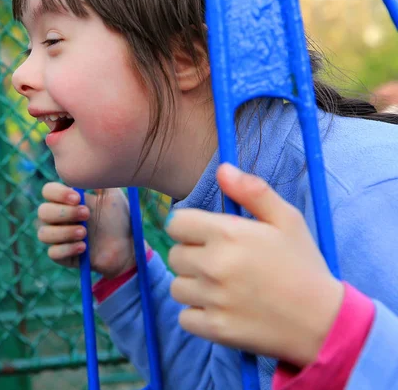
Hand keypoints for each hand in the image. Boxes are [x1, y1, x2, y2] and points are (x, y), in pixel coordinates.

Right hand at [37, 183, 135, 278]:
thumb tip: (91, 165)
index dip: (58, 193)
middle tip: (86, 214)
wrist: (127, 246)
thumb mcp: (113, 196)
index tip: (77, 197)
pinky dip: (67, 249)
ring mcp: (58, 237)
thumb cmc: (118, 219)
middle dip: (64, 213)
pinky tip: (84, 247)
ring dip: (64, 232)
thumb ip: (102, 179)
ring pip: (44, 234)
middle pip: (43, 212)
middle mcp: (58, 218)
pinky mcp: (61, 256)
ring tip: (85, 233)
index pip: (48, 191)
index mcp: (66, 200)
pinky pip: (53, 253)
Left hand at [166, 163, 343, 367]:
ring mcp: (212, 299)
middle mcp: (213, 265)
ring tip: (222, 287)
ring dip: (193, 286)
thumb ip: (252, 190)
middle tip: (220, 263)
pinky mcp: (214, 329)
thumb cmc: (303, 266)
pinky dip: (197, 315)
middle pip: (174, 255)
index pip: (176, 224)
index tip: (205, 235)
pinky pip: (184, 317)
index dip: (189, 227)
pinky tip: (221, 309)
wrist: (324, 323)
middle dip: (192, 256)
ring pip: (177, 287)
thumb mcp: (287, 219)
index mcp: (227, 234)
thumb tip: (222, 169)